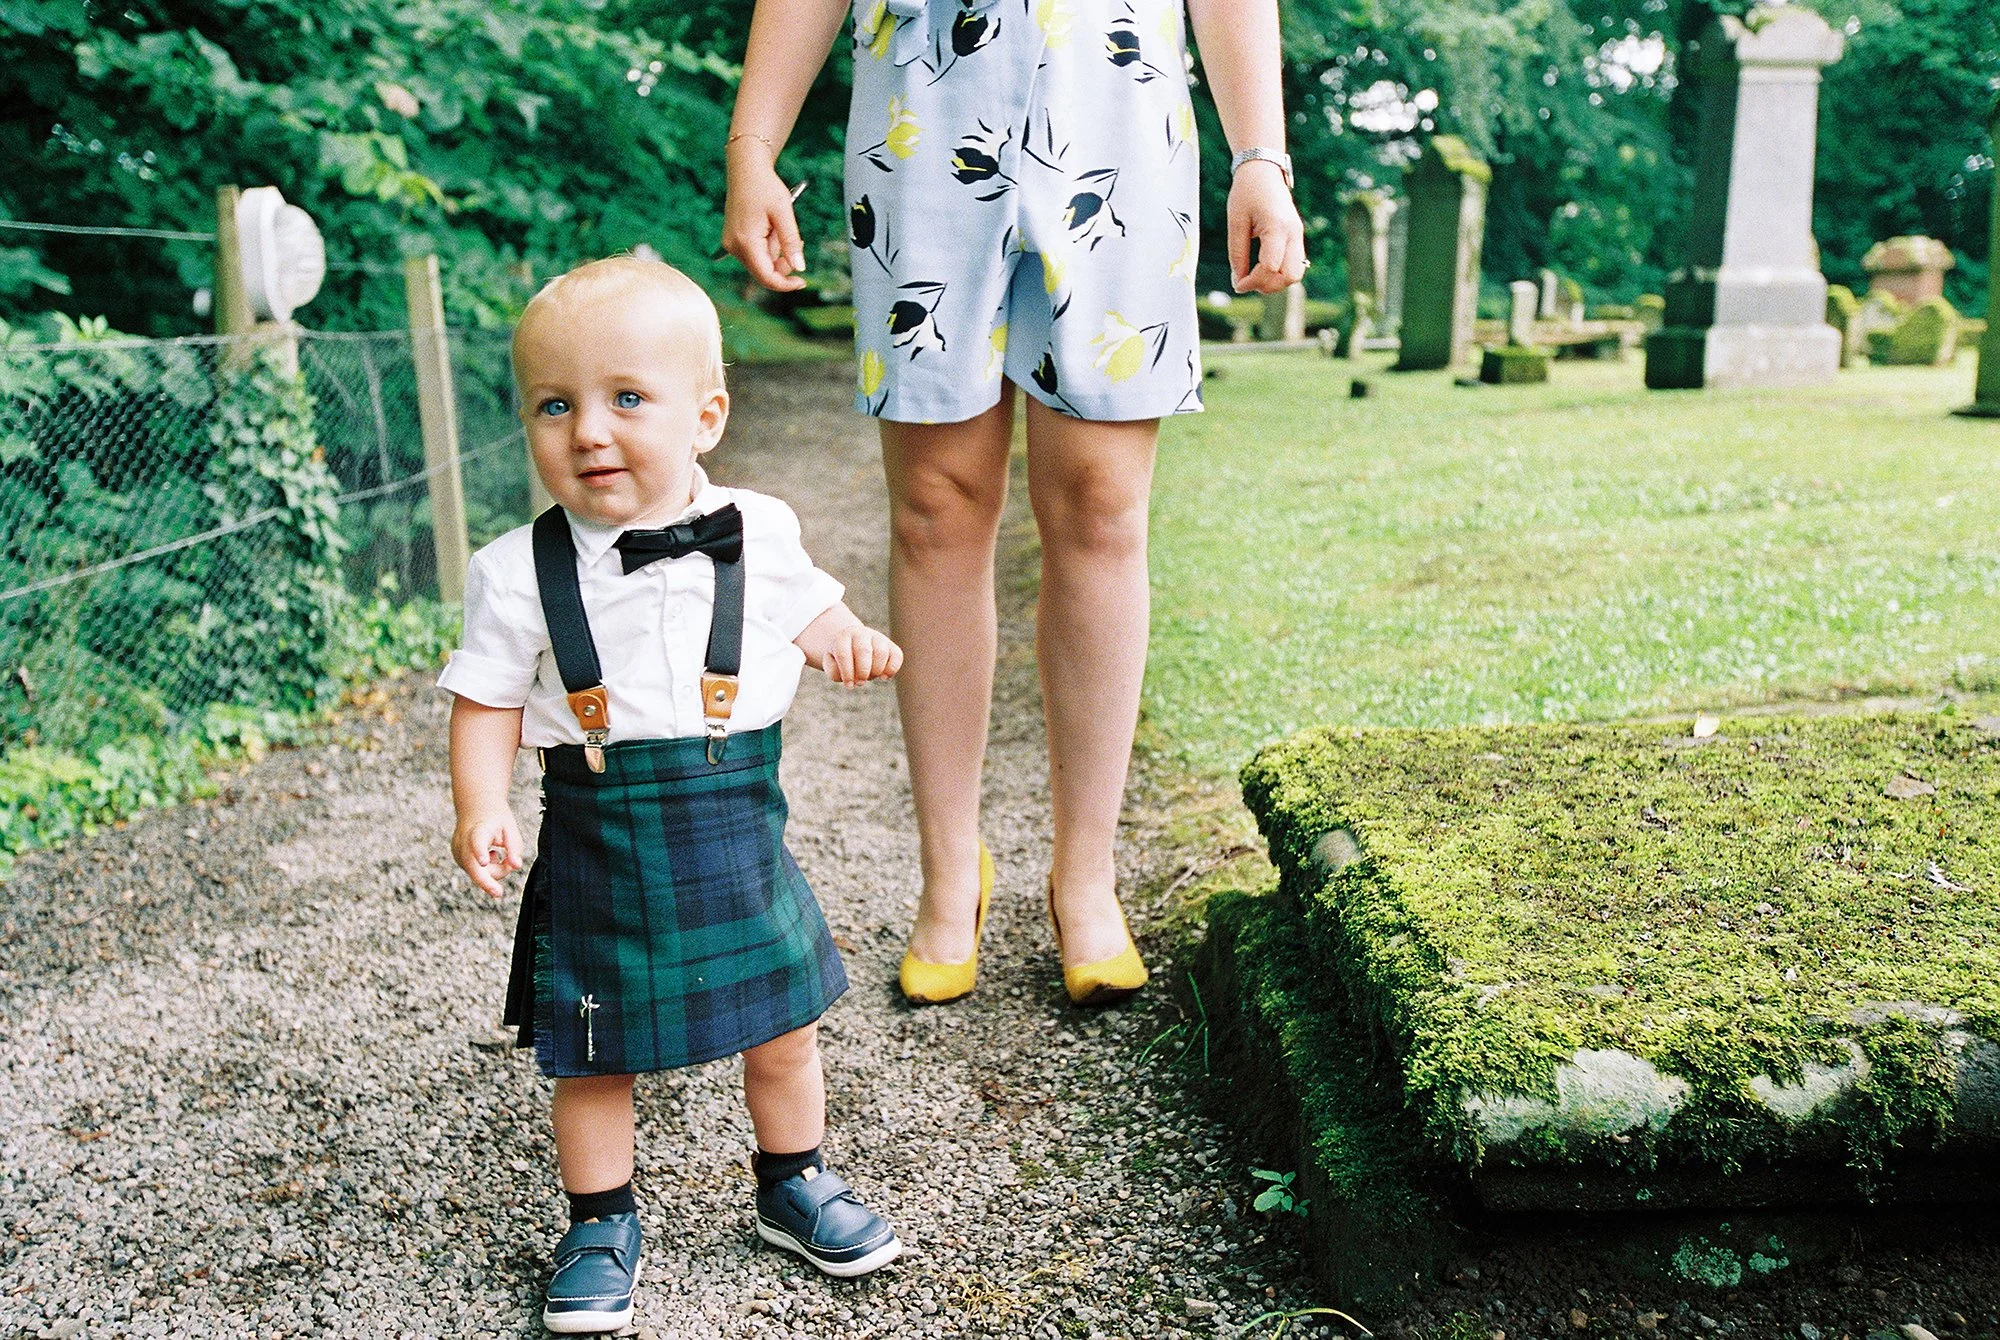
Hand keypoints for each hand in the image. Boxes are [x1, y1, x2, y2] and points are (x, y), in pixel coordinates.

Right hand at [452, 809, 522, 899]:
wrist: (476, 809)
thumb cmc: (496, 820)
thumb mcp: (510, 828)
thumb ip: (514, 847)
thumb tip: (517, 866)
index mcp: (479, 829)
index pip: (478, 841)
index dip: (480, 852)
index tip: (484, 861)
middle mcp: (464, 841)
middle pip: (473, 866)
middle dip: (486, 881)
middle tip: (498, 893)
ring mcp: (458, 851)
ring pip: (477, 872)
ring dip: (493, 870)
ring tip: (499, 854)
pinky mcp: (458, 859)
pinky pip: (475, 871)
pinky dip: (487, 869)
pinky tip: (490, 855)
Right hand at [723, 143, 807, 292]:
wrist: (746, 169)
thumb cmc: (764, 186)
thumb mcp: (784, 212)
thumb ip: (791, 242)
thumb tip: (799, 268)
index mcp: (745, 242)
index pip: (766, 277)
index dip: (786, 284)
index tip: (803, 282)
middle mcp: (734, 247)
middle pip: (764, 272)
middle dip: (783, 262)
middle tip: (798, 240)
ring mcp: (731, 244)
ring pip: (761, 264)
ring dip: (776, 252)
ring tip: (780, 226)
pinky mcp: (734, 241)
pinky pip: (756, 254)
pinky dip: (768, 247)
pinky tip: (771, 229)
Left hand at [820, 624, 902, 686]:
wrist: (851, 642)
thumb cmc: (840, 658)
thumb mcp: (831, 663)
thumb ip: (835, 672)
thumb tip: (853, 679)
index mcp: (843, 637)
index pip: (843, 654)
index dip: (847, 673)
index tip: (849, 685)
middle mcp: (861, 634)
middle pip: (863, 651)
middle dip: (862, 671)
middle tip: (860, 682)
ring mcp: (877, 637)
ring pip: (881, 653)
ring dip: (876, 671)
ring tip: (870, 677)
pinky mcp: (890, 645)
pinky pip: (897, 655)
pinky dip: (892, 669)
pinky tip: (884, 677)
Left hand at [1228, 162, 1306, 293]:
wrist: (1264, 171)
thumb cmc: (1247, 192)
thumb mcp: (1235, 222)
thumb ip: (1237, 254)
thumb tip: (1238, 282)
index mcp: (1277, 227)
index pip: (1271, 267)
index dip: (1253, 281)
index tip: (1237, 282)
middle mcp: (1293, 233)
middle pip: (1291, 276)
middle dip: (1268, 286)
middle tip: (1247, 281)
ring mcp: (1298, 236)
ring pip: (1296, 274)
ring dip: (1275, 282)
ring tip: (1253, 276)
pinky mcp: (1297, 238)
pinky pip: (1294, 265)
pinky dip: (1279, 273)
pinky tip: (1261, 268)